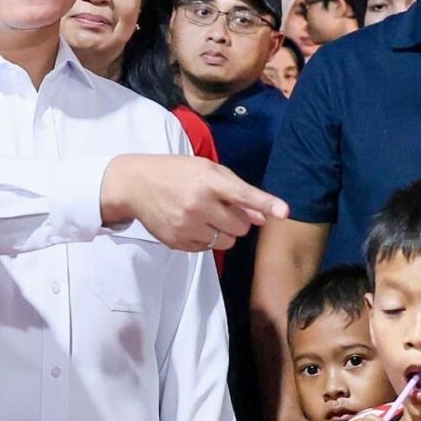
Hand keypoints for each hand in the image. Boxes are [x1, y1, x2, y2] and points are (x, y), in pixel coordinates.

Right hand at [100, 154, 286, 253]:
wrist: (135, 185)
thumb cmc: (176, 172)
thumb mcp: (207, 170)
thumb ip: (238, 192)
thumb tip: (263, 218)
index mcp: (207, 180)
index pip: (243, 194)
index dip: (265, 203)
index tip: (284, 212)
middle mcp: (198, 204)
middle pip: (240, 227)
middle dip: (237, 221)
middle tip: (222, 209)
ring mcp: (187, 225)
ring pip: (226, 242)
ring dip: (223, 232)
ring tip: (205, 216)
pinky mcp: (178, 242)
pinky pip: (207, 249)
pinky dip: (205, 239)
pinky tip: (191, 223)